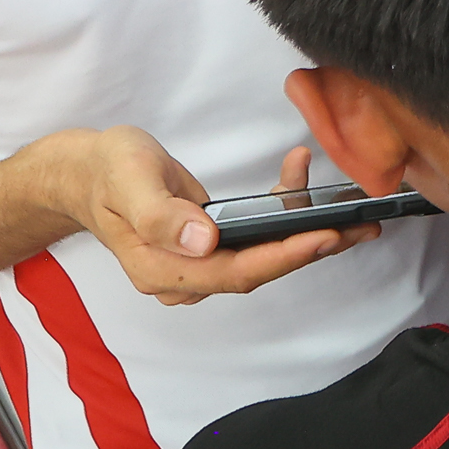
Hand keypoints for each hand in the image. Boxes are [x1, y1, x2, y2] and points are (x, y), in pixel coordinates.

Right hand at [54, 133, 377, 305]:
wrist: (88, 174)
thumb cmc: (106, 172)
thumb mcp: (127, 180)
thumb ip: (161, 214)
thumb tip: (203, 241)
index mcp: (161, 270)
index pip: (234, 272)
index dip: (282, 257)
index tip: (323, 236)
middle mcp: (184, 276)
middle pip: (258, 270)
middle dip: (311, 249)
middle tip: (360, 227)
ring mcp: (199, 264)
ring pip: (263, 256)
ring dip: (308, 233)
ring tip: (355, 213)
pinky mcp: (211, 247)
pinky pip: (256, 237)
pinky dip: (283, 211)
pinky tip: (297, 174)